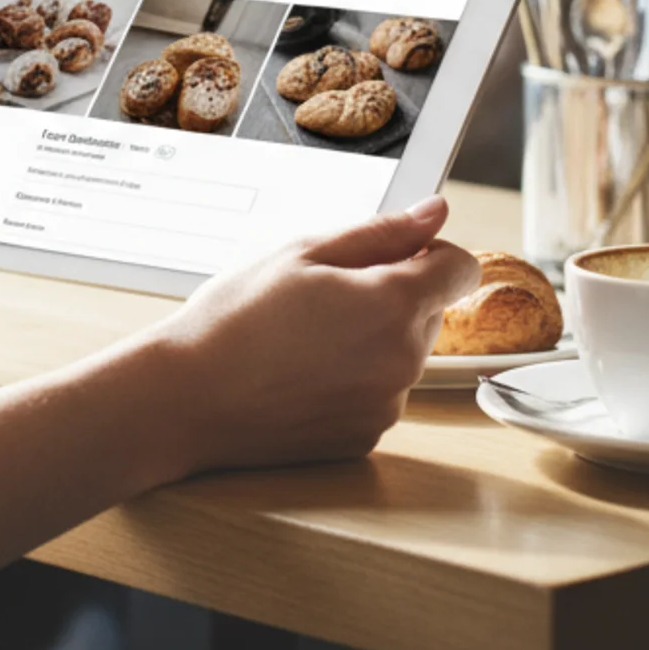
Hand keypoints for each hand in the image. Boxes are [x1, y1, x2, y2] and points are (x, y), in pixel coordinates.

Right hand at [142, 198, 477, 479]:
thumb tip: (436, 211)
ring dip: (373, 338)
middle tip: (322, 293)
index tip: (392, 254)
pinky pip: (378, 393)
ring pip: (402, 354)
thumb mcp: (302, 252)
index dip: (430, 253)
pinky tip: (301, 372)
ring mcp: (386, 406)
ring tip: (303, 336)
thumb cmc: (236, 317)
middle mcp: (403, 362)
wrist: (188, 397)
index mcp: (392, 305)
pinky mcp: (365, 438)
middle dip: (393, 295)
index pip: (460, 270)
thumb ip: (381, 232)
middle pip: (430, 312)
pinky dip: (354, 379)